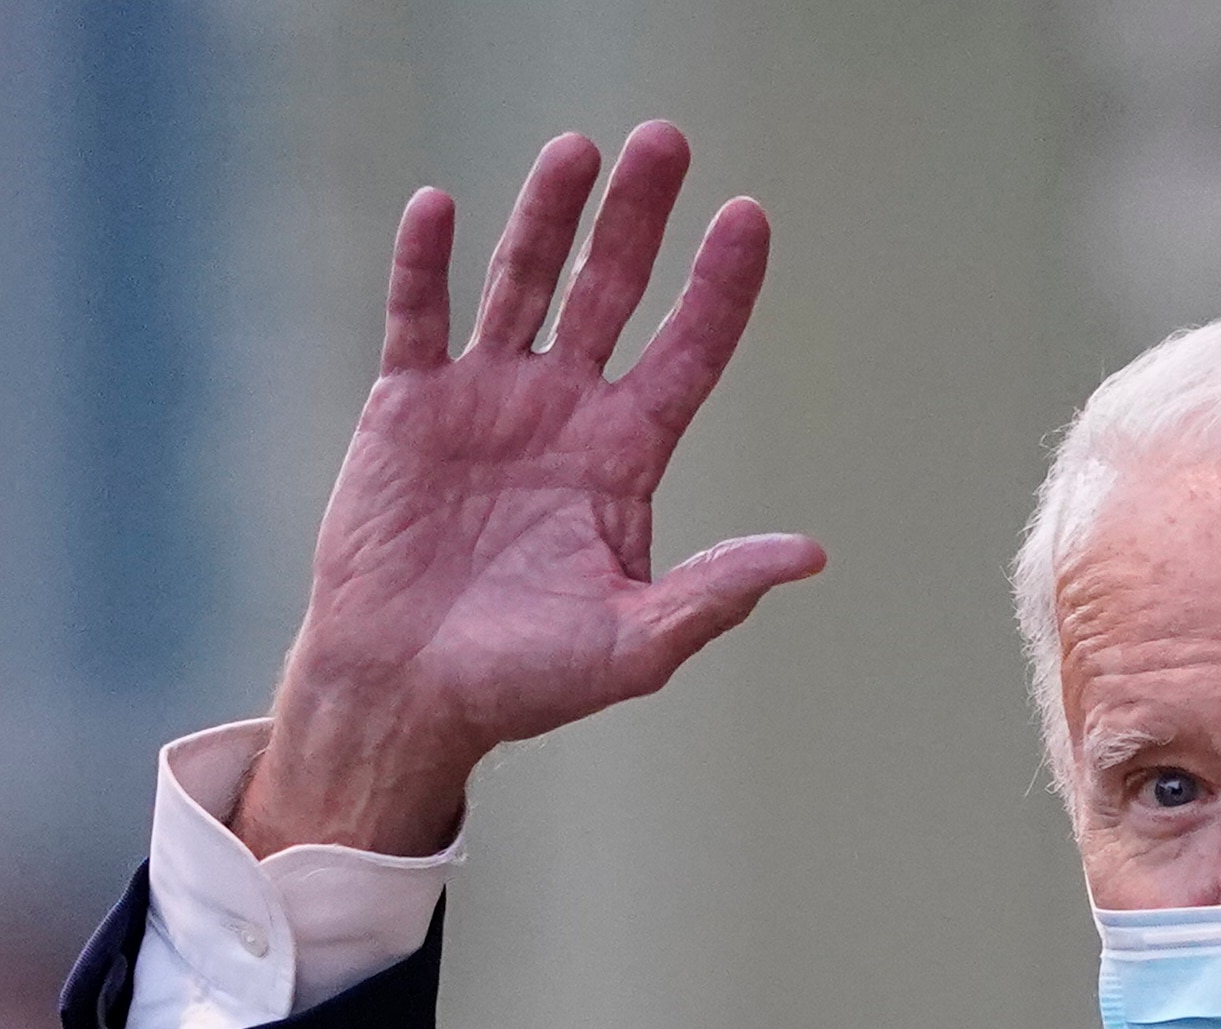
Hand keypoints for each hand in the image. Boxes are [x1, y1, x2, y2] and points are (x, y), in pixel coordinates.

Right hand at [237, 123, 825, 857]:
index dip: (719, 287)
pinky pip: (418, 317)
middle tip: (667, 139)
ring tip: (577, 149)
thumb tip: (812, 554)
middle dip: (640, 218)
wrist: (408, 696)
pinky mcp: (407, 407)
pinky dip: (425, 264)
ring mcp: (485, 400)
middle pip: (612, 291)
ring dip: (548, 216)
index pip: (687, 351)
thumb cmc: (526, 682)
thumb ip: (716, 591)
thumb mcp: (637, 644)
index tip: (748, 218)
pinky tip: (442, 209)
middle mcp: (564, 411)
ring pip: (524, 282)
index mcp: (625, 458)